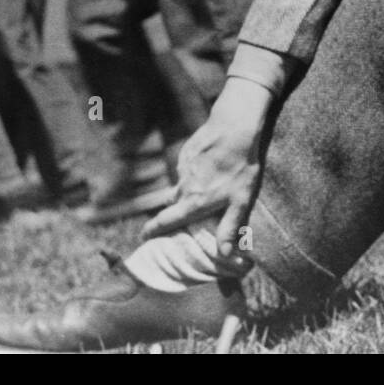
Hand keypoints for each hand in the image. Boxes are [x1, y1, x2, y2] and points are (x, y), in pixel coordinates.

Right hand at [141, 80, 270, 263]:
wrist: (234, 129)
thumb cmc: (240, 167)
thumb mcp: (241, 200)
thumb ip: (231, 227)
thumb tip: (225, 255)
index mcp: (194, 202)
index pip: (166, 220)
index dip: (153, 230)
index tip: (142, 236)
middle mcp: (184, 187)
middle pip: (173, 203)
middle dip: (173, 211)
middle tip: (179, 214)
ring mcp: (183, 168)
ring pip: (182, 184)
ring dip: (189, 189)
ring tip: (207, 186)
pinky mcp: (187, 153)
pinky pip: (187, 168)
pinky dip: (195, 171)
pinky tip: (211, 166)